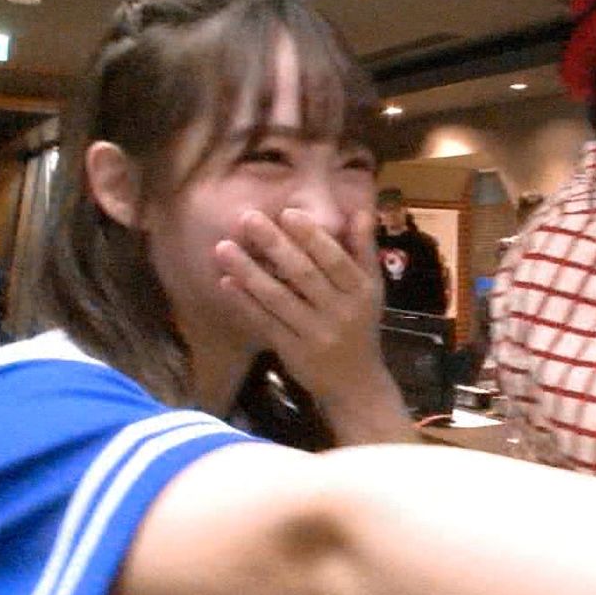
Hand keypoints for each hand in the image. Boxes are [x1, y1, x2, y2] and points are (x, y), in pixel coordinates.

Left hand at [214, 208, 411, 442]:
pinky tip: (227, 283)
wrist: (356, 383)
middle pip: (304, 275)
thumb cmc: (361, 325)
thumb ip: (364, 249)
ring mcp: (315, 334)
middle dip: (274, 245)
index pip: (335, 260)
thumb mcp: (372, 287)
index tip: (287, 212)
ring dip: (249, 271)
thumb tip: (361, 211)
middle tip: (247, 218)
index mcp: (361, 291)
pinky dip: (245, 303)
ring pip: (279, 299)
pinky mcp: (293, 352)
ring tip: (224, 247)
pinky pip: (266, 323)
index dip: (312, 237)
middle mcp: (340, 312)